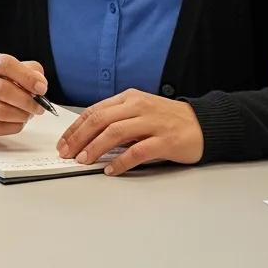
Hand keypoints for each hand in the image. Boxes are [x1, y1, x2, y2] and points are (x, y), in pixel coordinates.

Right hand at [0, 52, 47, 138]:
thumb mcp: (11, 71)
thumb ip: (29, 71)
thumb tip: (39, 83)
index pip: (5, 64)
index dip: (27, 77)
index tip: (41, 88)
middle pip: (2, 89)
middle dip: (27, 100)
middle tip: (39, 107)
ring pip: (1, 111)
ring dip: (21, 115)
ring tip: (27, 114)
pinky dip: (14, 126)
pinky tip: (16, 121)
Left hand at [56, 88, 203, 175]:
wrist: (203, 124)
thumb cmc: (167, 120)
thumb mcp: (139, 111)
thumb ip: (117, 120)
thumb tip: (88, 138)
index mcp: (128, 98)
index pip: (94, 111)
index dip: (75, 127)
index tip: (64, 142)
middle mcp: (138, 107)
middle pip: (100, 120)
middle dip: (79, 137)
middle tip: (67, 153)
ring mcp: (152, 123)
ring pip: (115, 133)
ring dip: (95, 147)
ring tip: (84, 160)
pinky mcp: (165, 140)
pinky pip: (138, 151)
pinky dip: (121, 161)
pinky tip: (111, 169)